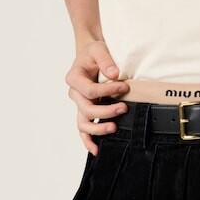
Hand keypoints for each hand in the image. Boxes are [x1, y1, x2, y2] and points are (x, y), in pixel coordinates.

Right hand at [65, 40, 130, 155]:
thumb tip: (114, 75)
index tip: (125, 86)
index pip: (90, 90)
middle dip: (106, 111)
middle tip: (124, 107)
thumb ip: (105, 60)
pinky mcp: (86, 112)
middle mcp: (75, 94)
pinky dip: (88, 141)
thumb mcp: (99, 49)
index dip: (108, 91)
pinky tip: (96, 150)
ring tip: (114, 127)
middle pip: (87, 109)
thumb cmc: (94, 52)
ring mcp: (79, 105)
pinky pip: (83, 130)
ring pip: (83, 124)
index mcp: (74, 78)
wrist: (91, 56)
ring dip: (98, 128)